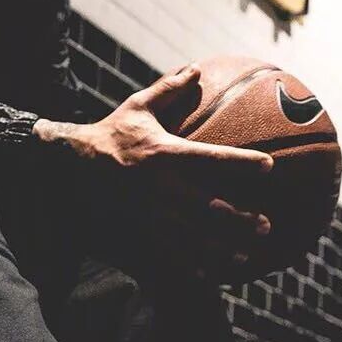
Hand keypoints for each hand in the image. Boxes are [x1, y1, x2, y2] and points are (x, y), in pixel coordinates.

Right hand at [34, 63, 273, 278]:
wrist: (72, 164)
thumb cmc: (113, 132)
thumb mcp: (139, 107)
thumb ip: (169, 89)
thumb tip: (195, 67)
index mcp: (165, 153)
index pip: (211, 158)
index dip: (242, 162)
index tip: (269, 166)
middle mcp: (161, 186)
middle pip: (209, 207)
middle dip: (240, 219)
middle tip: (266, 226)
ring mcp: (150, 212)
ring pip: (193, 236)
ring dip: (221, 248)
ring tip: (247, 255)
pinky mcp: (138, 227)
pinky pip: (167, 251)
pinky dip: (189, 265)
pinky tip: (209, 274)